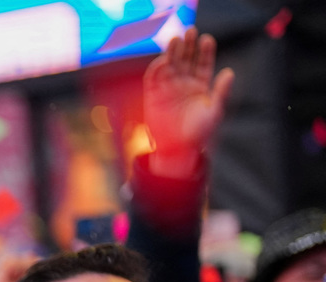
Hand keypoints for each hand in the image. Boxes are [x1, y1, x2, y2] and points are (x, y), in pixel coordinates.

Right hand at [143, 28, 233, 178]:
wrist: (177, 150)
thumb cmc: (198, 134)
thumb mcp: (215, 112)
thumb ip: (221, 91)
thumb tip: (229, 72)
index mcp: (200, 87)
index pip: (203, 63)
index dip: (205, 51)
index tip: (207, 40)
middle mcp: (184, 85)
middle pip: (186, 59)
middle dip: (187, 45)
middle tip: (190, 31)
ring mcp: (168, 89)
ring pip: (170, 65)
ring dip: (172, 52)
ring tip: (175, 39)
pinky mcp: (153, 96)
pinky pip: (153, 78)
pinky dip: (157, 68)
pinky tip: (164, 60)